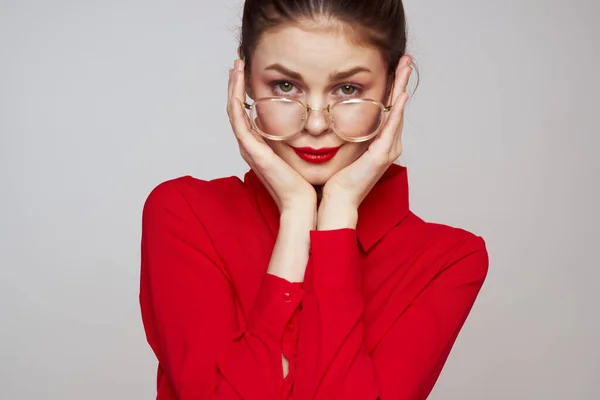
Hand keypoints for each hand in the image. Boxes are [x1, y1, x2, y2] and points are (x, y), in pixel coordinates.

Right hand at [227, 59, 316, 214]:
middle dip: (237, 85)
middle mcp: (251, 146)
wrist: (304, 204)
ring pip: (234, 111)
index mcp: (261, 147)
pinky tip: (238, 84)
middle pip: (237, 110)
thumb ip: (303, 139)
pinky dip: (236, 101)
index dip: (246, 93)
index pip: (248, 114)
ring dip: (234, 87)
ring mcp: (249, 148)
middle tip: (239, 63)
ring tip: (236, 66)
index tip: (250, 72)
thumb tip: (315, 124)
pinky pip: (238, 121)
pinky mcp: (252, 151)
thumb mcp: (303, 154)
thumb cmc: (306, 184)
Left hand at [318, 56, 412, 226]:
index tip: (393, 67)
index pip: (388, 109)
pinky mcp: (381, 156)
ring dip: (402, 88)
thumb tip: (329, 117)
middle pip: (397, 106)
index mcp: (378, 143)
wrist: (337, 201)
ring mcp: (387, 150)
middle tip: (406, 59)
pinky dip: (396, 110)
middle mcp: (387, 145)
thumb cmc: (336, 180)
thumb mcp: (341, 150)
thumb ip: (342, 133)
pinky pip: (390, 128)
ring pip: (397, 112)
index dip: (392, 87)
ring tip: (406, 67)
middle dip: (401, 81)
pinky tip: (401, 95)